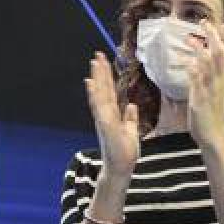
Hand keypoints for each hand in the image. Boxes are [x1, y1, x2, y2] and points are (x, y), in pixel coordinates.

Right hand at [85, 52, 138, 177]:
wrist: (120, 169)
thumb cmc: (124, 152)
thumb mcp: (131, 131)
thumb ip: (130, 118)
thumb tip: (131, 105)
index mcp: (111, 115)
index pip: (108, 91)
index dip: (106, 77)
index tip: (104, 62)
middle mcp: (105, 114)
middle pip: (102, 89)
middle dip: (100, 72)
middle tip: (97, 55)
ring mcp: (103, 119)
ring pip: (99, 94)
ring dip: (97, 78)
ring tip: (94, 63)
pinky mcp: (106, 125)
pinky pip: (99, 107)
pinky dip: (94, 95)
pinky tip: (91, 84)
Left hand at [187, 20, 223, 149]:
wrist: (213, 133)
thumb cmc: (212, 111)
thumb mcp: (216, 89)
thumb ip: (213, 74)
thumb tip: (203, 58)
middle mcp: (220, 80)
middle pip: (221, 52)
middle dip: (214, 35)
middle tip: (204, 22)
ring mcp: (210, 88)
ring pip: (210, 62)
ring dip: (200, 47)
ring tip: (189, 38)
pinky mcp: (200, 97)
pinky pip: (197, 79)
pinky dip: (192, 68)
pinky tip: (185, 60)